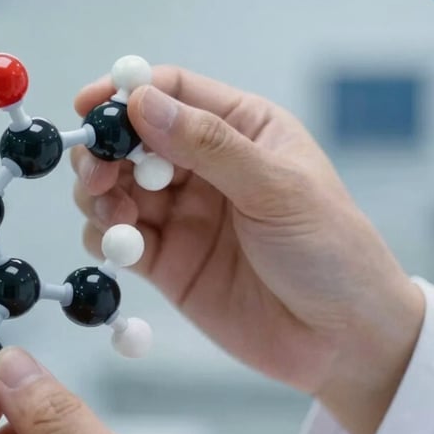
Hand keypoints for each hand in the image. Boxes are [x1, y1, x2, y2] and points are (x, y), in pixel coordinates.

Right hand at [72, 68, 424, 433]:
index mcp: (241, 129)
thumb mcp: (275, 188)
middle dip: (104, 150)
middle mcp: (205, 166)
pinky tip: (121, 244)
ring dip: (99, 194)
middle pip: (131, 140)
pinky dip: (104, 236)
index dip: (125, 93)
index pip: (172, 92)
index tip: (90, 106)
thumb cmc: (331, 251)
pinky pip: (117, 238)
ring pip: (116, 188)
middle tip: (95, 172)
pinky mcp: (166, 262)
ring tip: (111, 213)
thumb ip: (207, 145)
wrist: (343, 341)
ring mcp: (182, 214)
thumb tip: (141, 102)